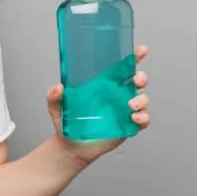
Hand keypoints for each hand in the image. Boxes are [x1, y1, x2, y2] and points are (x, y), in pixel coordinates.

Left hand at [46, 44, 149, 164]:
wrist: (70, 145)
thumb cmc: (66, 121)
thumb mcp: (56, 106)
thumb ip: (54, 95)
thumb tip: (58, 87)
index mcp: (104, 84)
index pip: (122, 67)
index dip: (134, 57)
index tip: (141, 50)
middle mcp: (117, 95)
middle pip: (137, 80)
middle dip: (141, 77)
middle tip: (136, 80)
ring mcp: (124, 110)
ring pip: (143, 99)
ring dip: (142, 100)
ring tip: (130, 105)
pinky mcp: (127, 126)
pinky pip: (142, 120)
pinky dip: (143, 118)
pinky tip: (134, 118)